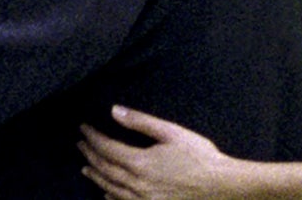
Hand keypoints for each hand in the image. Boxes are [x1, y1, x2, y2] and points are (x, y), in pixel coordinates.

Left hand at [78, 105, 234, 199]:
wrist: (222, 188)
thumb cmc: (200, 157)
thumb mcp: (171, 132)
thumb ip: (140, 122)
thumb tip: (114, 111)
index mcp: (140, 163)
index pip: (107, 148)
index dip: (92, 138)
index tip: (83, 128)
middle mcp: (137, 185)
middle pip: (105, 169)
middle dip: (90, 155)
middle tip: (80, 144)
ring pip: (111, 188)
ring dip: (96, 176)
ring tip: (85, 168)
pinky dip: (111, 197)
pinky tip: (106, 194)